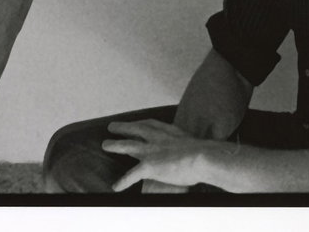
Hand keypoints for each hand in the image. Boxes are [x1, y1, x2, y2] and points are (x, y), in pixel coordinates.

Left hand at [102, 118, 220, 191]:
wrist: (201, 157)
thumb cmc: (202, 151)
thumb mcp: (190, 141)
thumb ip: (183, 144)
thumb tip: (187, 149)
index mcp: (166, 131)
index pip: (148, 124)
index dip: (138, 124)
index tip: (132, 123)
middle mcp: (155, 138)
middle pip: (134, 131)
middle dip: (122, 128)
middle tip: (111, 127)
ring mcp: (150, 151)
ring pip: (127, 146)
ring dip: (115, 145)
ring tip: (105, 145)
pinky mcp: (149, 166)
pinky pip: (131, 175)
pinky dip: (123, 181)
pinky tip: (116, 186)